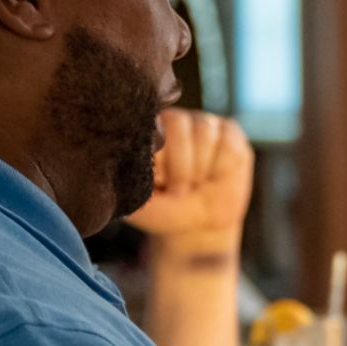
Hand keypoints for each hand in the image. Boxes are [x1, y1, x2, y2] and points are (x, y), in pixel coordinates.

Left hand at [126, 110, 253, 245]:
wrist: (200, 224)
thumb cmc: (165, 210)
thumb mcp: (139, 200)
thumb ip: (124, 179)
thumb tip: (117, 162)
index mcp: (146, 131)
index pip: (148, 125)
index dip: (157, 156)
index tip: (158, 183)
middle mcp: (173, 120)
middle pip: (178, 121)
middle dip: (180, 164)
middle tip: (177, 191)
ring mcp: (203, 122)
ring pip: (205, 131)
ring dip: (201, 167)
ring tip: (196, 186)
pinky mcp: (229, 132)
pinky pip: (229, 143)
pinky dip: (222, 167)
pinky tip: (215, 178)